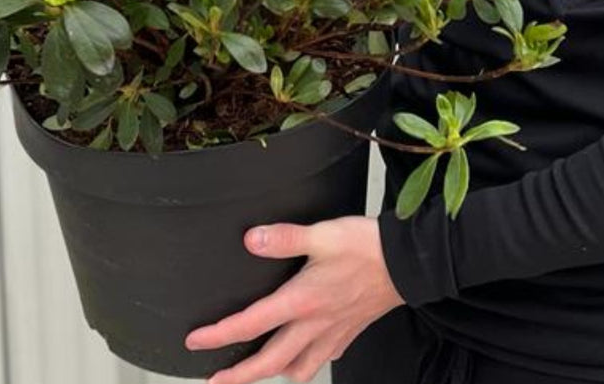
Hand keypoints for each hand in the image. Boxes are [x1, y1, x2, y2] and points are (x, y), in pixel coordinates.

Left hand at [185, 215, 402, 383]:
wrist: (408, 265)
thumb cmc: (366, 248)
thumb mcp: (322, 234)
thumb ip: (285, 238)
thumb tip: (251, 240)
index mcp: (302, 301)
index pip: (252, 324)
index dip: (219, 335)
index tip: (195, 341)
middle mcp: (314, 325)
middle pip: (268, 361)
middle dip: (238, 375)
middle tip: (214, 379)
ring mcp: (332, 334)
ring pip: (295, 368)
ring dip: (270, 373)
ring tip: (254, 372)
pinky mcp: (348, 334)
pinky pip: (319, 361)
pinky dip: (302, 365)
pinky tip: (298, 357)